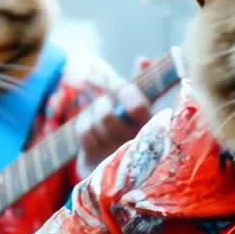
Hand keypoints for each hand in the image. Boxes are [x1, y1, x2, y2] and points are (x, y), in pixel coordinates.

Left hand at [77, 58, 153, 175]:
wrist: (126, 174)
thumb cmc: (137, 133)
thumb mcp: (146, 111)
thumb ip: (145, 84)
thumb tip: (142, 59)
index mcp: (152, 129)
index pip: (137, 106)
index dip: (125, 92)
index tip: (121, 85)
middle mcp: (132, 145)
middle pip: (107, 113)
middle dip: (104, 103)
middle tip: (107, 99)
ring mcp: (112, 155)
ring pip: (93, 122)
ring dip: (95, 113)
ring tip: (103, 113)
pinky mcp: (94, 163)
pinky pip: (83, 133)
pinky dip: (85, 124)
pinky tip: (93, 125)